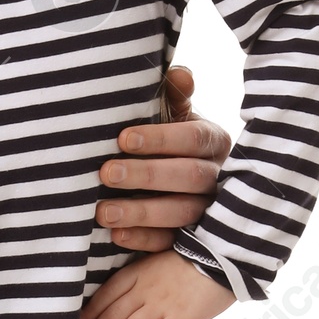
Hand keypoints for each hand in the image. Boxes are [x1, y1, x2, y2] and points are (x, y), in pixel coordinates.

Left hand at [80, 250, 233, 318]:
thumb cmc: (195, 256)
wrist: (223, 256)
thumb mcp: (161, 258)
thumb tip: (134, 295)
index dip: (92, 309)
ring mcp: (161, 305)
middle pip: (113, 315)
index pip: (108, 292)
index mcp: (138, 272)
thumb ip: (145, 275)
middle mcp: (145, 289)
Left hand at [98, 66, 231, 251]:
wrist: (168, 184)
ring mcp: (207, 212)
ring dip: (141, 212)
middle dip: (147, 175)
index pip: (195, 138)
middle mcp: (216, 177)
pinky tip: (116, 235)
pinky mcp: (192, 241)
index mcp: (213, 142)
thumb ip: (174, 97)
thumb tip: (179, 73)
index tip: (123, 138)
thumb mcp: (171, 117)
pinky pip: (171, 245)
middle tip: (107, 172)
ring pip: (182, 214)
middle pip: (190, 177)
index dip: (161, 139)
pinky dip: (143, 239)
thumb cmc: (166, 143)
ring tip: (103, 211)